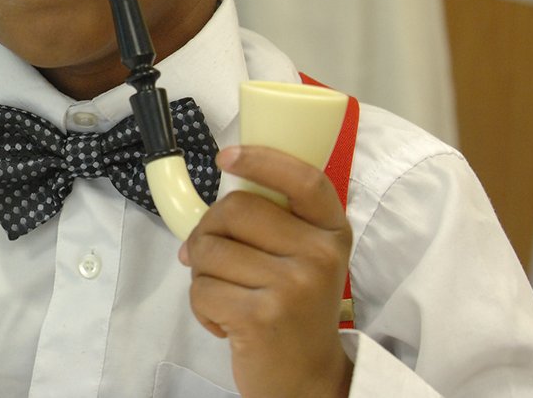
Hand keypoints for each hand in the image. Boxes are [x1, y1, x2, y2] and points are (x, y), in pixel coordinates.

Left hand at [179, 145, 353, 397]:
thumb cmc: (294, 308)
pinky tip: (226, 320)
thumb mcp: (302, 257)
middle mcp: (320, 256)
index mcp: (332, 232)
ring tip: (226, 292)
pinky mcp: (261, 317)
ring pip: (209, 249)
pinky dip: (200, 305)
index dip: (262, 160)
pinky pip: (201, 287)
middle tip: (212, 256)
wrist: (307, 378)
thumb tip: (211, 204)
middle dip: (208, 230)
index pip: (304, 180)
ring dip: (200, 271)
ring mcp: (293, 287)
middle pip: (235, 209)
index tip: (227, 156)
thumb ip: (274, 221)